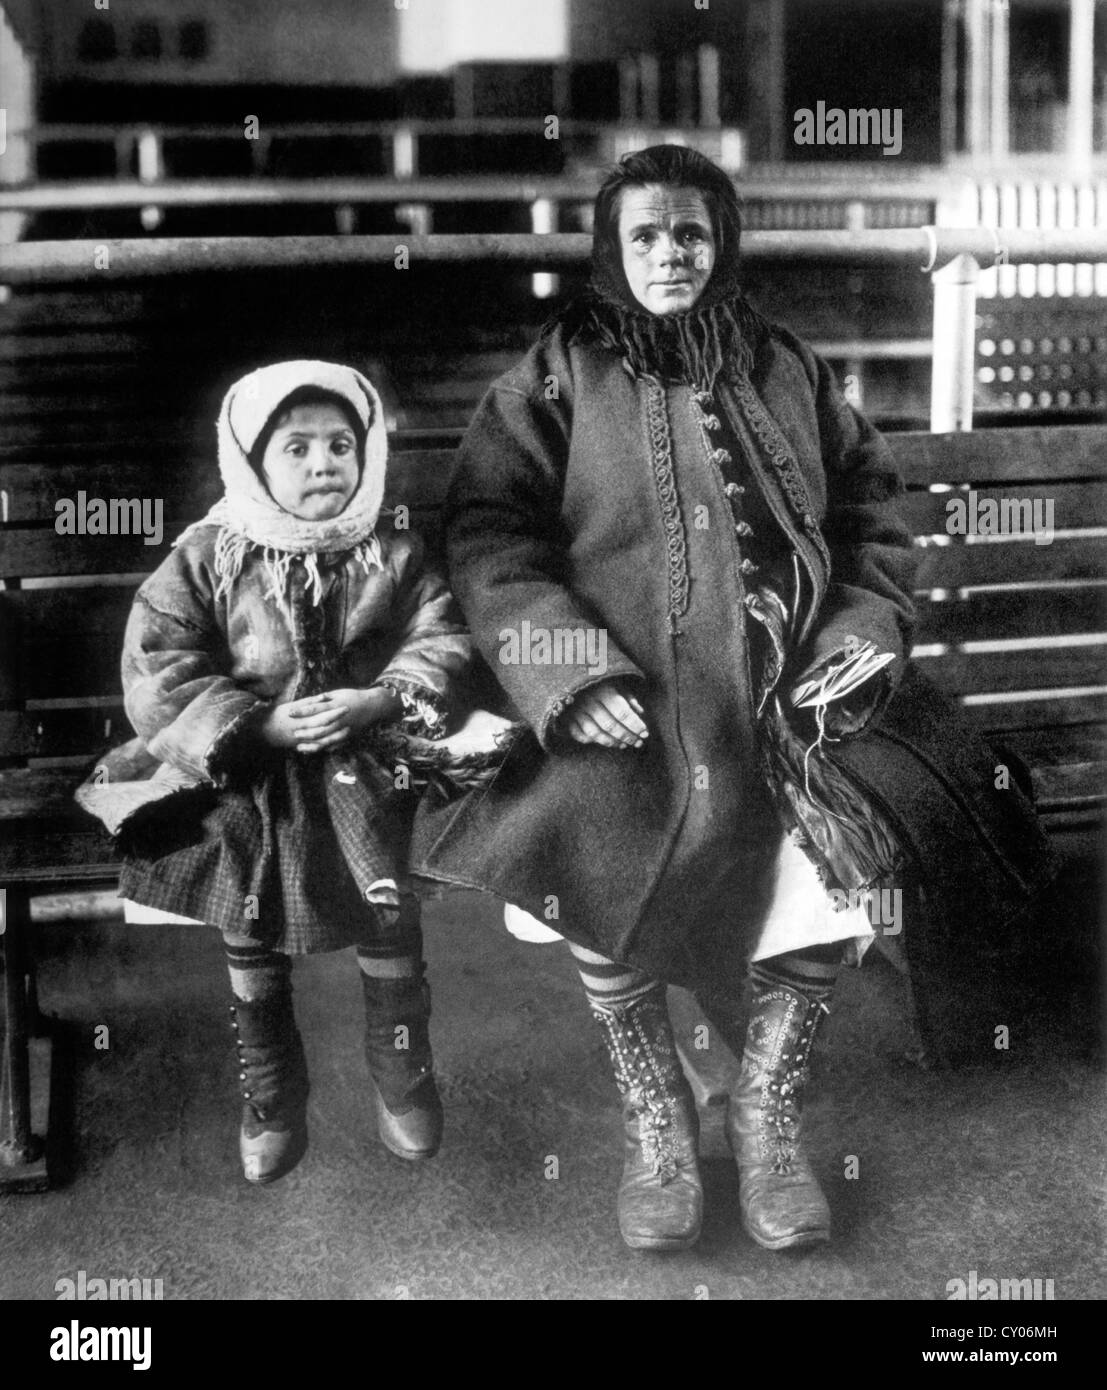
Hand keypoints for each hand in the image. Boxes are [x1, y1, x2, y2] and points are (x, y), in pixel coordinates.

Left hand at [258, 688, 402, 754]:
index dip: (301, 711)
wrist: (373, 707)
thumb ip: (324, 698)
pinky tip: (312, 751)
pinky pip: (334, 745)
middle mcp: (339, 719)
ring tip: (299, 746)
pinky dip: (322, 749)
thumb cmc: (354, 697)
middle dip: (305, 731)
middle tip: (292, 733)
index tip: (290, 713)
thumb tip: (310, 700)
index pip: (315, 709)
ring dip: (311, 744)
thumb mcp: (339, 693)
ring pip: (325, 740)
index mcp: (335, 706)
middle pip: (319, 727)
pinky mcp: (347, 736)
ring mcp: (344, 729)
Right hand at [561, 682, 647, 748]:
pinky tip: (606, 742)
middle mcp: (588, 701)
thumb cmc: (598, 678)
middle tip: (639, 743)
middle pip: (610, 725)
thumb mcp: (615, 681)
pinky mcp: (565, 718)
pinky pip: (579, 735)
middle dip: (627, 736)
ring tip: (625, 745)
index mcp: (602, 689)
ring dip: (612, 742)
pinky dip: (592, 741)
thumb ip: (628, 696)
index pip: (622, 712)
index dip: (635, 725)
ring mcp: (575, 711)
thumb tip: (640, 712)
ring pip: (595, 733)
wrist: (565, 671)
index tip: (645, 734)